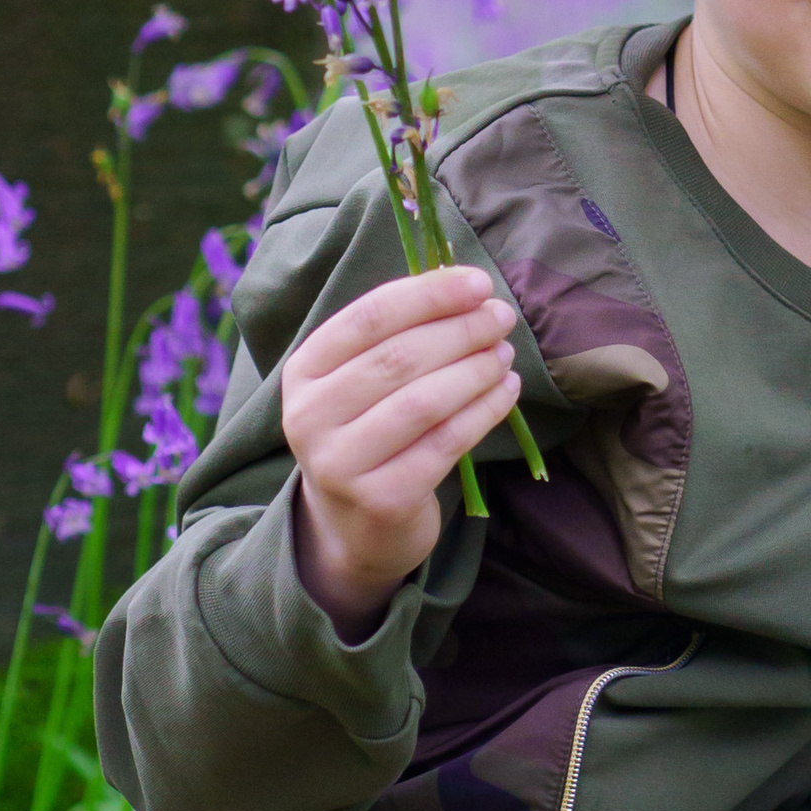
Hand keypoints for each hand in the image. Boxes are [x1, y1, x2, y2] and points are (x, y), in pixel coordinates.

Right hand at [283, 264, 521, 636]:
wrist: (354, 528)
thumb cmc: (369, 434)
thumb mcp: (361, 383)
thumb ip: (398, 336)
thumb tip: (467, 289)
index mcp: (304, 371)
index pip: (369, 316)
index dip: (429, 294)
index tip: (478, 282)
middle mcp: (310, 416)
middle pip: (398, 357)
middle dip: (460, 330)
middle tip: (501, 318)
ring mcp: (341, 463)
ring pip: (423, 401)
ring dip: (476, 369)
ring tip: (505, 353)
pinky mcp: (381, 499)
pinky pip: (446, 443)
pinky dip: (484, 411)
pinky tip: (506, 392)